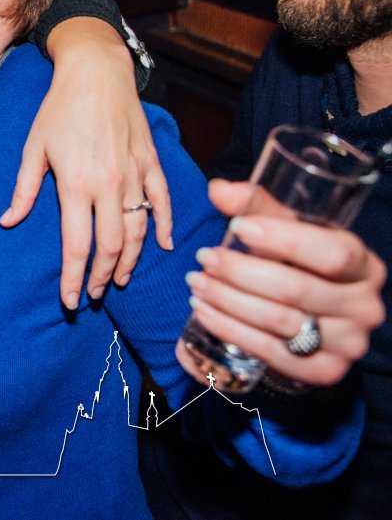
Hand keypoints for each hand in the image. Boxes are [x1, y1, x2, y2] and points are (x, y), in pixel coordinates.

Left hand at [2, 17, 172, 309]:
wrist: (96, 71)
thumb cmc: (59, 108)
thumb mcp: (33, 148)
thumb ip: (24, 190)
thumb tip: (8, 221)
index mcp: (76, 184)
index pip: (77, 246)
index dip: (74, 279)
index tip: (71, 301)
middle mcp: (109, 185)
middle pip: (111, 246)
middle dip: (101, 276)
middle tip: (92, 294)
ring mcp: (135, 174)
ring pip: (139, 230)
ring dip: (129, 260)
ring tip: (117, 279)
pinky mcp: (151, 162)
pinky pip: (163, 201)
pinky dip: (164, 226)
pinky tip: (162, 246)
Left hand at [183, 179, 385, 386]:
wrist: (313, 321)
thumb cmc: (298, 265)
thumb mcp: (287, 231)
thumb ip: (256, 206)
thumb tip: (218, 189)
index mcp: (364, 266)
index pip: (332, 253)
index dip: (284, 240)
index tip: (237, 228)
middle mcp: (365, 306)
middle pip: (296, 289)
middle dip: (240, 272)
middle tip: (203, 258)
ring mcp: (348, 344)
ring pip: (279, 320)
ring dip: (228, 300)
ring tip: (196, 283)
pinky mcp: (324, 372)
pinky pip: (270, 352)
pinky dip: (231, 330)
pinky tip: (203, 312)